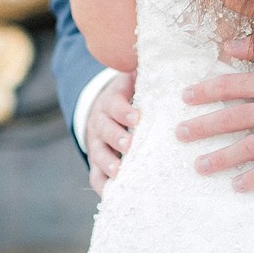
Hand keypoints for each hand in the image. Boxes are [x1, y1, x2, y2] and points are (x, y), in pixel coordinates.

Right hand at [85, 70, 138, 196]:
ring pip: (97, 154)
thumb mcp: (132, 79)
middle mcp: (99, 123)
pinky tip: (114, 196)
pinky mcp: (97, 163)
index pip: (114, 105)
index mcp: (109, 101)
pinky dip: (103, 187)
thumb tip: (157, 56)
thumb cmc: (129, 95)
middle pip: (104, 131)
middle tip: (130, 145)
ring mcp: (96, 145)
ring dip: (107, 163)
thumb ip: (141, 72)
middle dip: (116, 138)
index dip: (123, 111)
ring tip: (119, 172)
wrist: (104, 109)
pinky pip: (95, 178)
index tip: (136, 116)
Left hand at [175, 34, 253, 191]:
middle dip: (202, 128)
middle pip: (229, 119)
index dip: (205, 91)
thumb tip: (227, 46)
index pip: (228, 86)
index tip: (186, 98)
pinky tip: (238, 186)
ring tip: (199, 166)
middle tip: (180, 135)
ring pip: (247, 147)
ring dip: (221, 158)